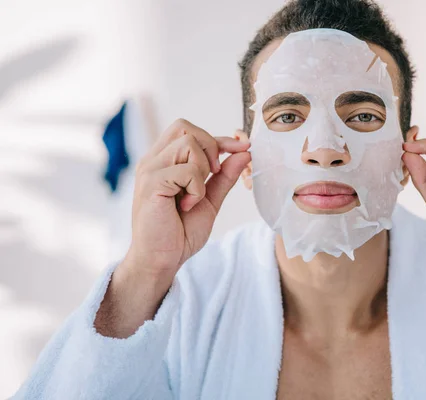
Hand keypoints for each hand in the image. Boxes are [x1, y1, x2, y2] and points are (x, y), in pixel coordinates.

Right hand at [125, 119, 250, 279]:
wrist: (161, 259)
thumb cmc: (179, 232)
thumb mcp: (209, 200)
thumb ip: (224, 176)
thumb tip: (244, 152)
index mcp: (164, 161)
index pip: (189, 131)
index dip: (219, 138)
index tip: (241, 148)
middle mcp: (153, 160)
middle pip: (185, 127)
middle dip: (210, 147)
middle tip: (212, 176)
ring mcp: (149, 169)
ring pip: (188, 143)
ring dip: (202, 170)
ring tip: (194, 195)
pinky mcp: (151, 183)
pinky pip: (187, 170)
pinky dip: (197, 189)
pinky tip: (187, 205)